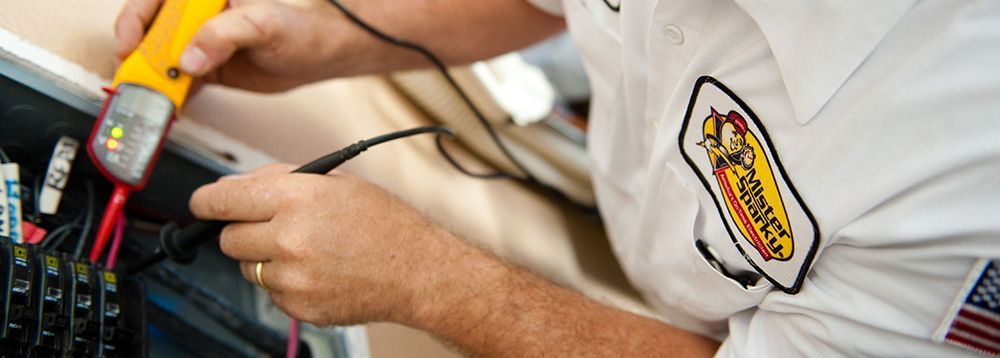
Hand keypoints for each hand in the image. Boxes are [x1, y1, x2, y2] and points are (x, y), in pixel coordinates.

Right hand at [115, 0, 353, 91]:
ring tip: (150, 99)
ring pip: (159, 59)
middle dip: (138, 57)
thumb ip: (224, 35)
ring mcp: (197, 42)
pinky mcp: (204, 67)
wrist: (316, 56)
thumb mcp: (263, 24)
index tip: (130, 47)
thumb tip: (190, 58)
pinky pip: (177, 81)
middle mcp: (195, 15)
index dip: (133, 21)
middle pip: (149, 32)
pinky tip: (169, 106)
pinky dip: (170, 95)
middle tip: (137, 80)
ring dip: (151, 80)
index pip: (154, 0)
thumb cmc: (297, 29)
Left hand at [189, 163, 447, 325]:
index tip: (202, 205)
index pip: (223, 200)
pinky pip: (270, 292)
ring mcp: (293, 277)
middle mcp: (290, 238)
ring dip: (264, 258)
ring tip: (307, 251)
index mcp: (297, 199)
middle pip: (228, 238)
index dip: (206, 202)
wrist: (418, 271)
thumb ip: (278, 179)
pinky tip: (318, 272)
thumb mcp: (336, 182)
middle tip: (272, 228)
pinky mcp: (298, 306)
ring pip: (247, 268)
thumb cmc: (383, 223)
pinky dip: (285, 283)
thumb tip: (230, 188)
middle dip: (242, 231)